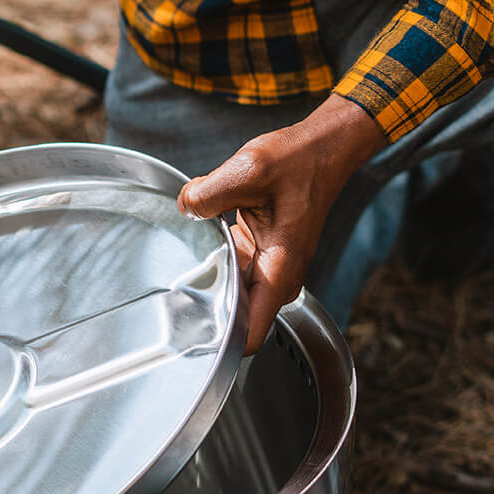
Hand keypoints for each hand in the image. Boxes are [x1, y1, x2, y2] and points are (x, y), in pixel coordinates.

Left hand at [177, 94, 385, 353]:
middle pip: (235, 315)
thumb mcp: (247, 170)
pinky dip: (215, 256)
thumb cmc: (298, 161)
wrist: (322, 149)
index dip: (220, 344)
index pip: (250, 333)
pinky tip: (200, 236)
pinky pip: (231, 267)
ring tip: (183, 264)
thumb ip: (208, 194)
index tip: (190, 341)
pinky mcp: (261, 252)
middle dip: (206, 309)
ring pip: (231, 290)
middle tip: (171, 301)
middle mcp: (277, 275)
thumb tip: (185, 207)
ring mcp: (270, 265)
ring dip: (209, 277)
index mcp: (279, 269)